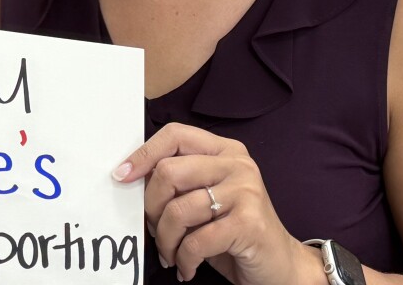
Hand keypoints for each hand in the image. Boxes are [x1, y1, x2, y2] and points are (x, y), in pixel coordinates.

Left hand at [114, 123, 321, 283]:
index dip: (143, 154)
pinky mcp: (249, 224)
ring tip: (170, 254)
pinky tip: (187, 267)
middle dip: (150, 208)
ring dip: (165, 240)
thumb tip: (130, 179)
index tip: (122, 176)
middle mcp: (237, 165)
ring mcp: (246, 192)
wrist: (279, 264)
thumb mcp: (208, 196)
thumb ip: (180, 181)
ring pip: (178, 210)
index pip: (175, 135)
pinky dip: (184, 259)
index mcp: (224, 150)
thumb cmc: (235, 230)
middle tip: (154, 230)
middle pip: (169, 172)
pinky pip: (196, 241)